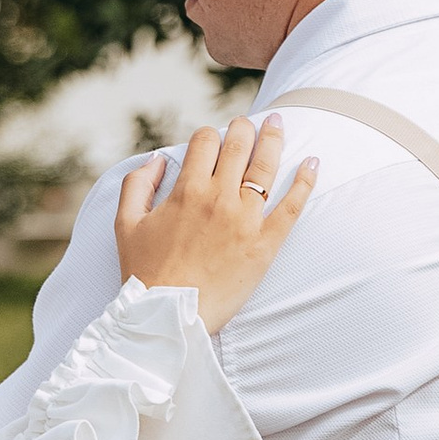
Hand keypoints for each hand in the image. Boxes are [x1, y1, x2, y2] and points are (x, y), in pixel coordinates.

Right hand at [115, 116, 317, 333]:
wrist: (167, 317)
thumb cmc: (144, 273)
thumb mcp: (125, 224)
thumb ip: (137, 183)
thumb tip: (158, 158)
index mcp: (186, 191)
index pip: (205, 142)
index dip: (209, 136)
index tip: (212, 140)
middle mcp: (218, 198)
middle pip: (238, 146)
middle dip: (244, 128)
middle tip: (251, 122)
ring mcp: (245, 220)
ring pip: (265, 167)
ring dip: (273, 140)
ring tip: (278, 124)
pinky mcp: (265, 244)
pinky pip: (292, 206)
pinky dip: (305, 181)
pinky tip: (313, 161)